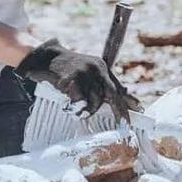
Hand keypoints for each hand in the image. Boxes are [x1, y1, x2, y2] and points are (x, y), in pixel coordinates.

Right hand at [15, 38, 140, 122]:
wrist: (43, 57)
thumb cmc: (64, 70)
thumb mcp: (86, 74)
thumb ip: (100, 84)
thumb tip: (121, 98)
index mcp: (101, 66)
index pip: (117, 86)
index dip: (127, 100)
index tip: (138, 110)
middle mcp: (95, 68)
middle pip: (112, 94)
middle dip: (119, 111)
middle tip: (123, 124)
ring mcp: (84, 72)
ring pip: (95, 100)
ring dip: (88, 110)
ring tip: (79, 112)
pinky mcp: (72, 78)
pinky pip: (80, 100)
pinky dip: (77, 107)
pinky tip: (71, 106)